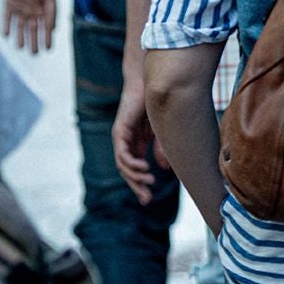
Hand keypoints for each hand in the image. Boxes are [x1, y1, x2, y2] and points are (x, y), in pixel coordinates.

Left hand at [2, 0, 55, 52]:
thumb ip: (51, 13)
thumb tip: (52, 30)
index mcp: (45, 9)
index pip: (47, 28)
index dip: (47, 38)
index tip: (48, 50)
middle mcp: (33, 10)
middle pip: (33, 30)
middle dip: (33, 41)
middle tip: (33, 53)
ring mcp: (21, 7)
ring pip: (20, 26)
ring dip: (20, 37)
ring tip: (20, 48)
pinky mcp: (10, 2)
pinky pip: (7, 17)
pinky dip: (7, 25)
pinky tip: (6, 34)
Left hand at [112, 79, 168, 202]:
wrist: (150, 83)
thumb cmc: (157, 104)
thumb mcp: (161, 133)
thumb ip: (161, 150)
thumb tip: (163, 169)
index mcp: (136, 144)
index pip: (134, 169)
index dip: (140, 184)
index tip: (148, 199)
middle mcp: (126, 143)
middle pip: (127, 172)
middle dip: (136, 187)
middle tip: (146, 200)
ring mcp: (121, 138)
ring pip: (123, 166)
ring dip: (135, 177)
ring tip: (149, 183)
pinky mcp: (120, 132)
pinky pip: (123, 154)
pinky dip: (132, 164)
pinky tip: (144, 168)